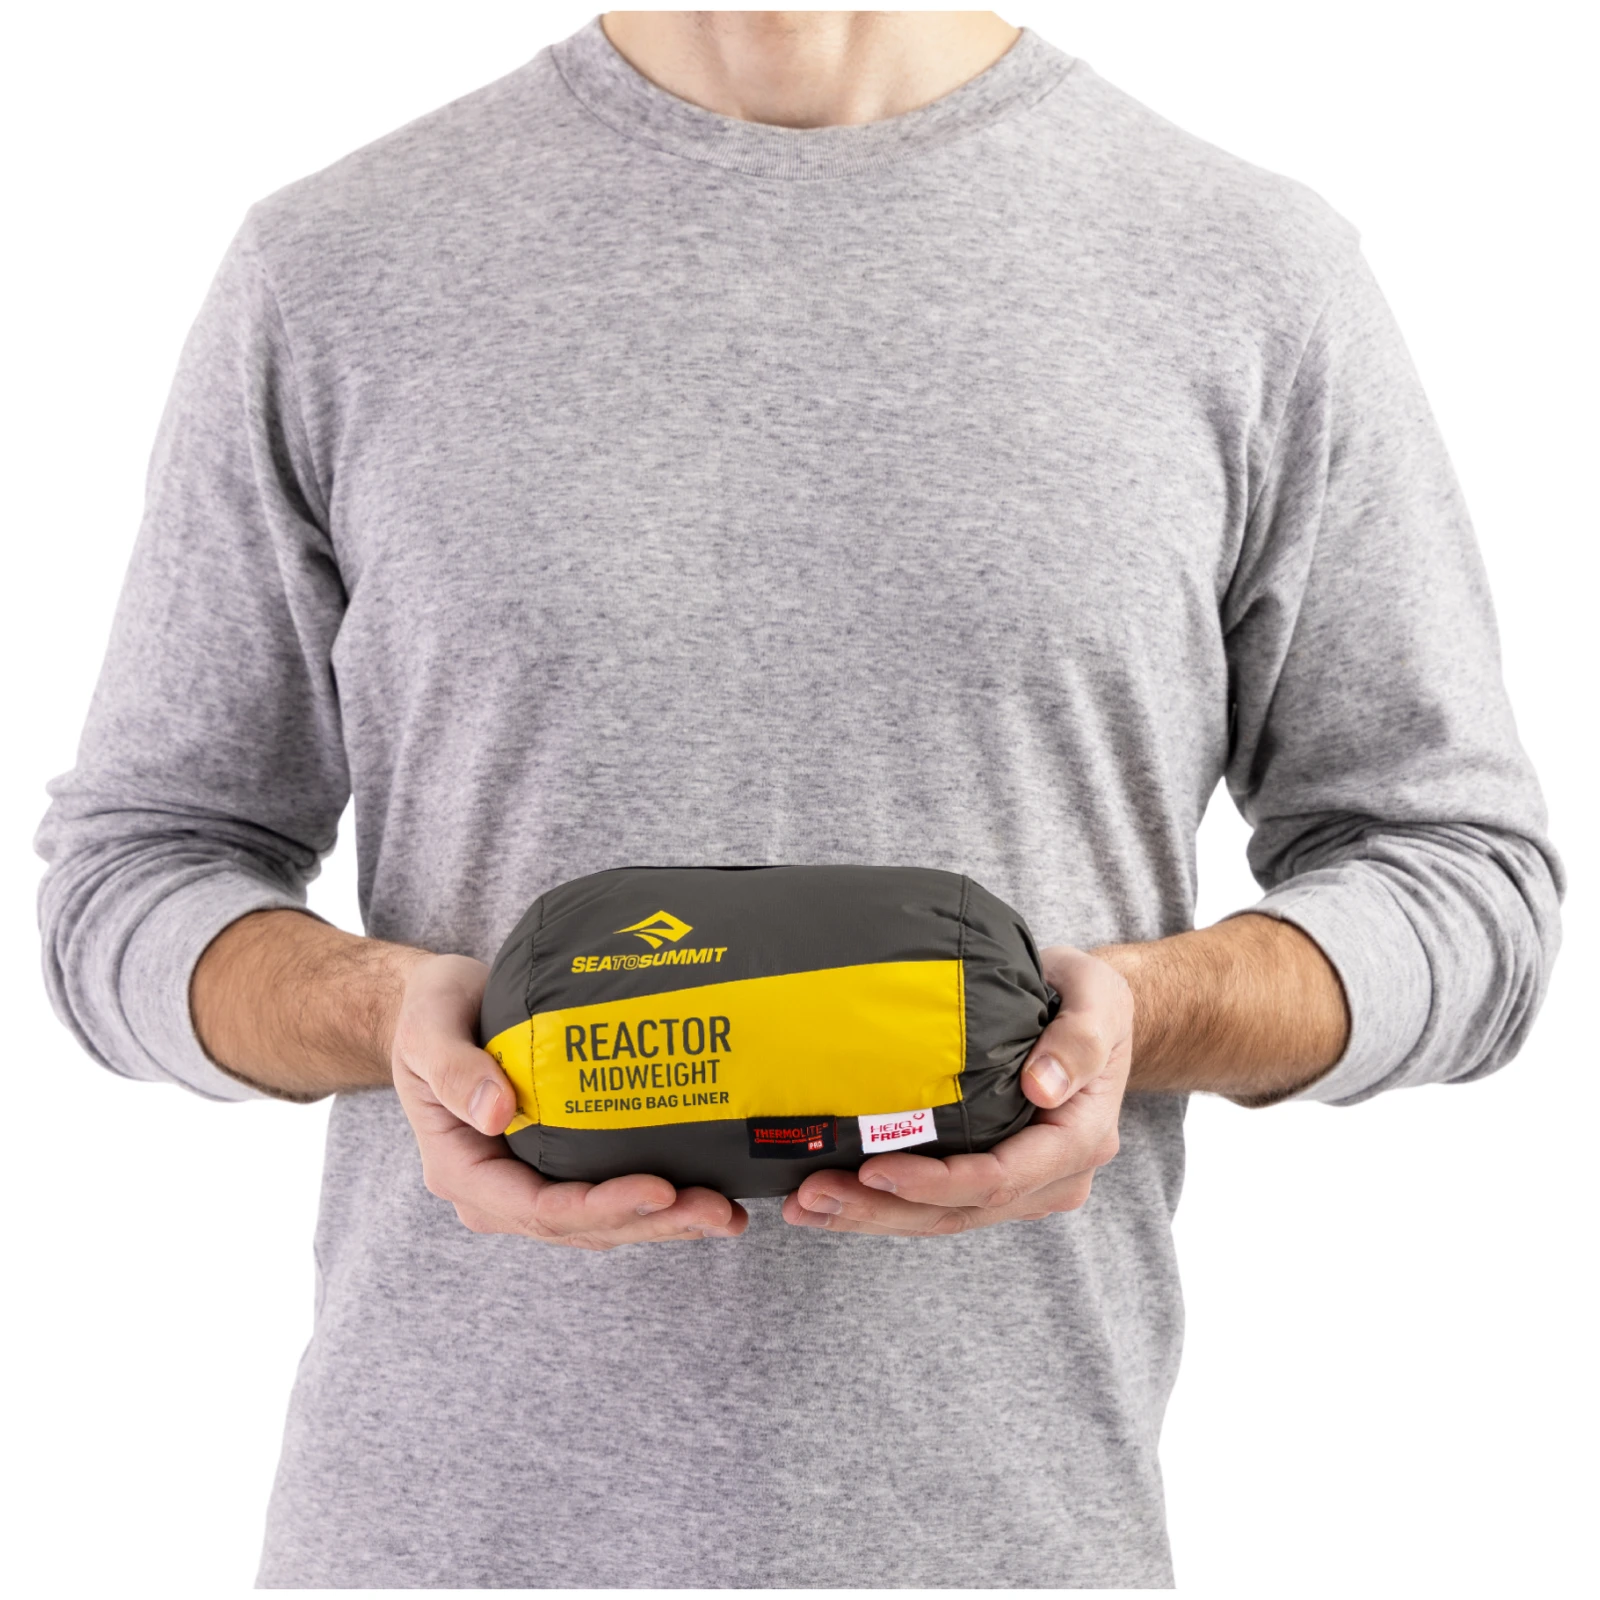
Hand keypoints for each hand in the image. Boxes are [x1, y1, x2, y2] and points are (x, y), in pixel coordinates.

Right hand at [391, 953, 749, 1249]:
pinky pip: (610, 1197)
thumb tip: (496, 1114)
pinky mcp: (557, 1168)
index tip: (661, 1189)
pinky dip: (658, 1203)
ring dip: (666, 1223)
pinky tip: (707, 1194)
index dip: (603, 1206)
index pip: (539, 1208)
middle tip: (718, 1211)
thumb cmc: (430, 1011)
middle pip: (582, 1227)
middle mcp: (498, 1193)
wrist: (435, 1008)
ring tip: (727, 1215)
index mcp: (463, 1172)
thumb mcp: (429, 1030)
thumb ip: (456, 1070)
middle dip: (654, 1223)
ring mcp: (528, 1185)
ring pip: (603, 1223)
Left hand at [780, 945, 1131, 1235]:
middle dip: (881, 1210)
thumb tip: (1043, 1088)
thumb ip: (1078, 1042)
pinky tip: (831, 1199)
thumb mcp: (1097, 999)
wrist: (1090, 1013)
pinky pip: (937, 1203)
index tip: (872, 1169)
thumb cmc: (1088, 997)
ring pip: (942, 1218)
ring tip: (804, 1206)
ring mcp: (1023, 1185)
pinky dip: (884, 1204)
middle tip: (810, 1198)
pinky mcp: (994, 1178)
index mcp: (1078, 1140)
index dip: (933, 1183)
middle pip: (959, 1212)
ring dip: (871, 1216)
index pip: (999, 1179)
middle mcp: (1053, 1177)